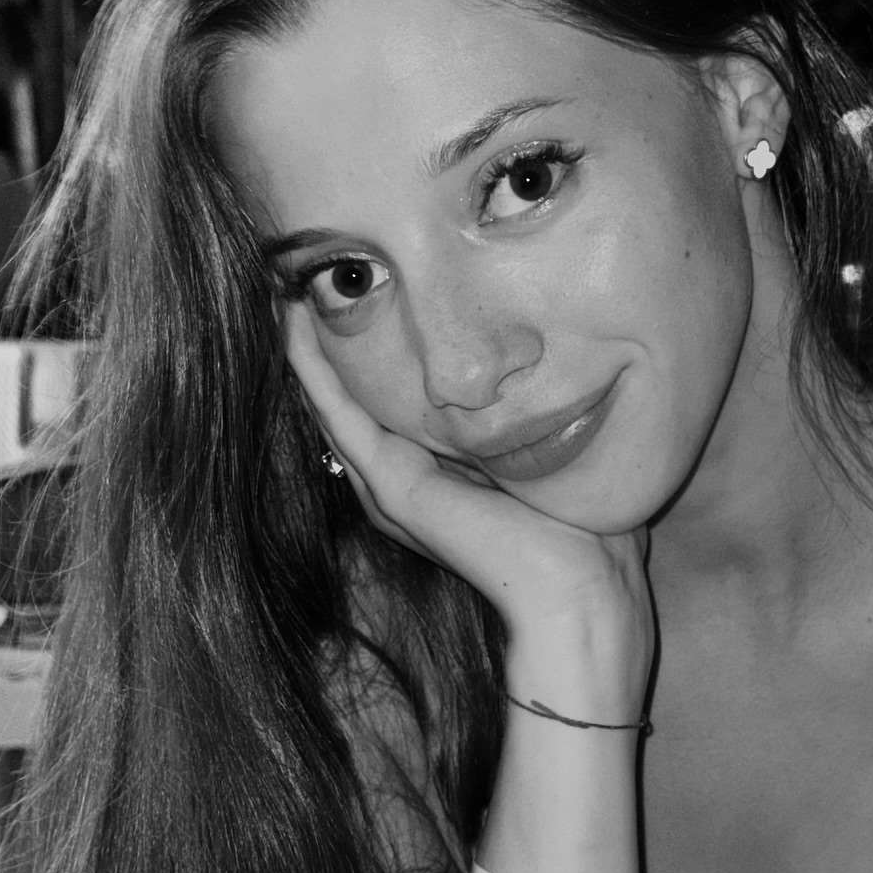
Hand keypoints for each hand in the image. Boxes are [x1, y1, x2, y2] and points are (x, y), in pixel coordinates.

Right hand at [284, 314, 653, 700]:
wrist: (581, 589)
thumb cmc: (589, 537)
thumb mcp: (563, 458)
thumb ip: (547, 424)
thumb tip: (578, 378)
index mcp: (446, 477)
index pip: (397, 410)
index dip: (375, 356)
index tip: (365, 293)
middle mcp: (410, 484)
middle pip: (353, 405)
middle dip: (327, 346)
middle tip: (299, 283)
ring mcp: (395, 488)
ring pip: (335, 407)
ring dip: (308, 352)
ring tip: (283, 294)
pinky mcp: (394, 488)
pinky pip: (342, 419)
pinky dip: (314, 373)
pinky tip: (293, 327)